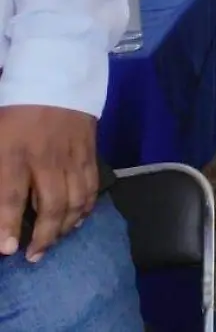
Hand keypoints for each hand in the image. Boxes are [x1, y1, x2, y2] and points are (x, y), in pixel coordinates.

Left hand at [0, 105, 99, 261]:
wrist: (54, 76)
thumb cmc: (12, 110)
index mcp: (13, 151)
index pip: (11, 195)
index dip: (8, 225)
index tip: (7, 249)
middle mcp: (45, 158)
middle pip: (50, 205)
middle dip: (43, 236)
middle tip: (33, 256)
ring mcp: (72, 156)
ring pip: (74, 201)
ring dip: (65, 227)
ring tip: (54, 242)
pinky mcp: (90, 152)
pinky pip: (91, 187)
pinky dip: (85, 208)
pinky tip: (76, 220)